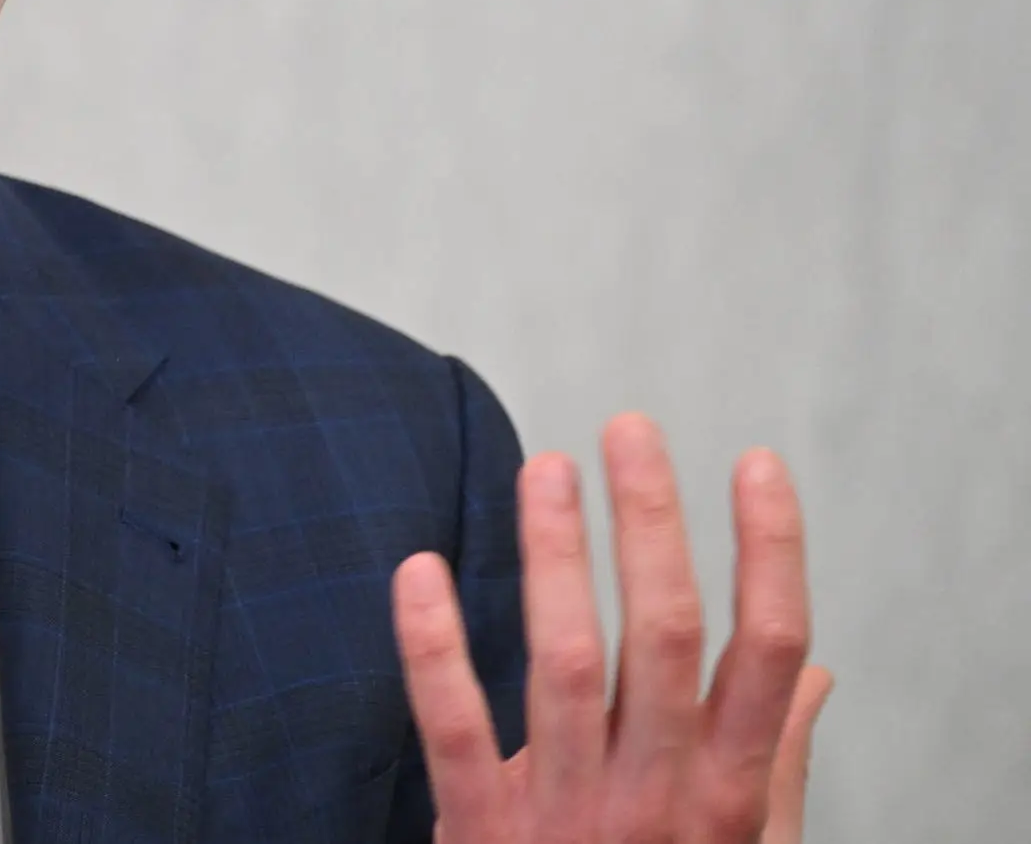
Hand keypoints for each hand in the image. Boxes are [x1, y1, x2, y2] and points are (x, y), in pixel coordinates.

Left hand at [392, 413, 833, 842]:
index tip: (753, 461)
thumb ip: (780, 762)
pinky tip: (416, 568)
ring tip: (546, 468)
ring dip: (553, 554)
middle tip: (630, 429)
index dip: (769, 551)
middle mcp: (659, 797)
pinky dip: (432, 646)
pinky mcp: (483, 835)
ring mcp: (569, 816)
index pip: (766, 652)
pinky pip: (453, 726)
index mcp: (729, 795)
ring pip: (563, 659)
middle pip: (663, 635)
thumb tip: (815, 670)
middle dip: (650, 522)